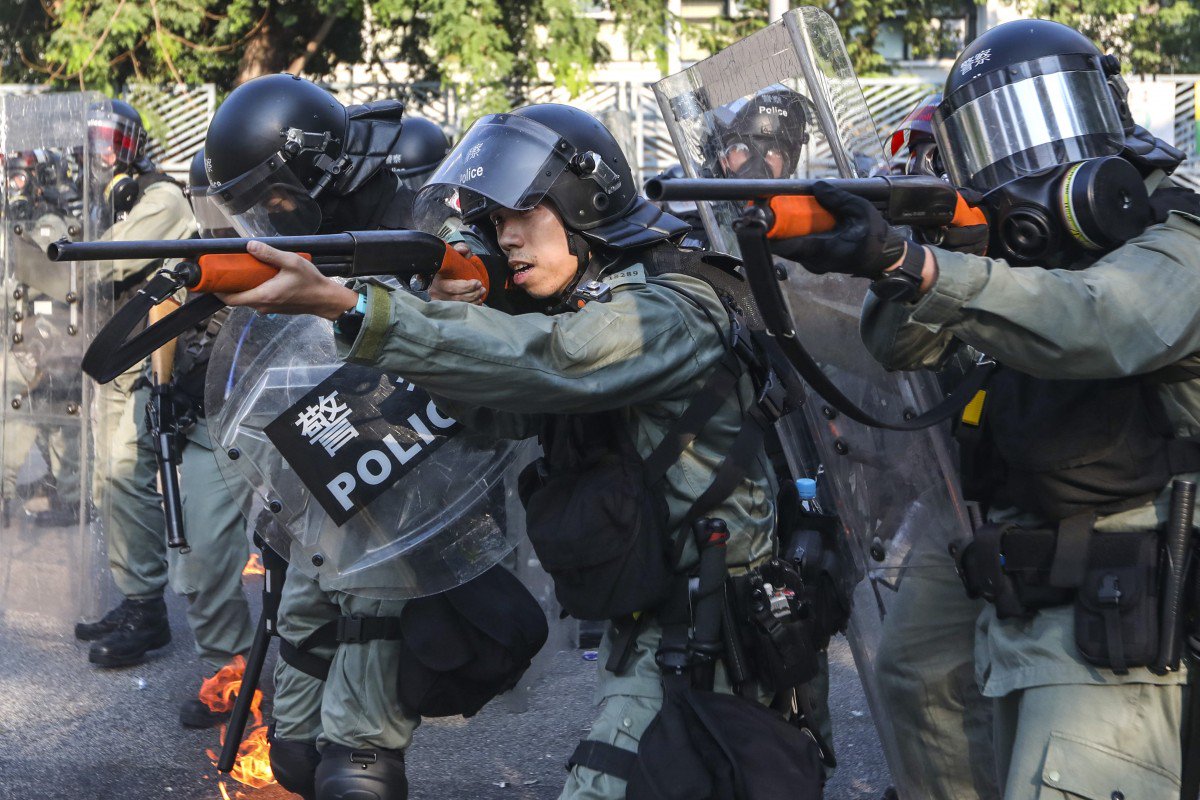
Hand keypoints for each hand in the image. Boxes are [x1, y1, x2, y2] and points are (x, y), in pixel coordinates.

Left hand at [217, 240, 359, 318]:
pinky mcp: (275, 308)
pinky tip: (261, 277)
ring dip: (244, 286)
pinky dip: (255, 289)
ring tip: (245, 269)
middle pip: (237, 298)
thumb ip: (269, 254)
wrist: (326, 299)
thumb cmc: (310, 282)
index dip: (217, 290)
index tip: (212, 279)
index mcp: (263, 296)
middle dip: (230, 285)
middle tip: (229, 268)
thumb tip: (250, 245)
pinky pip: (259, 299)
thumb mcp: (291, 262)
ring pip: (248, 298)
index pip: (230, 299)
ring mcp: (269, 308)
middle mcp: (262, 306)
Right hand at [429, 242, 484, 303]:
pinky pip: (458, 309)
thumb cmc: (449, 262)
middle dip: (472, 294)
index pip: (451, 287)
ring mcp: (439, 301)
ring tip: (481, 293)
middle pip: (456, 298)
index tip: (478, 282)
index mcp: (436, 278)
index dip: (466, 287)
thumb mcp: (454, 252)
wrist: (440, 269)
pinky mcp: (443, 306)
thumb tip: (464, 250)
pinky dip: (469, 306)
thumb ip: (461, 249)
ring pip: (458, 305)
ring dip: (473, 301)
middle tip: (482, 288)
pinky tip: (477, 301)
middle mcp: (435, 291)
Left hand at [769, 180, 907, 278]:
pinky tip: (785, 215)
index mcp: (826, 251)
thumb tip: (817, 187)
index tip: (758, 220)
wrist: (881, 256)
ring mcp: (812, 262)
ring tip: (767, 207)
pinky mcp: (812, 259)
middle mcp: (814, 261)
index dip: (772, 234)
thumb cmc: (874, 236)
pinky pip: (795, 245)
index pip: (792, 246)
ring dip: (778, 228)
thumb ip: (839, 199)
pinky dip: (789, 231)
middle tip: (757, 207)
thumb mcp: (861, 211)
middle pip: (784, 245)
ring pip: (788, 245)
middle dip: (770, 227)